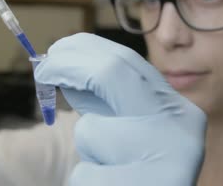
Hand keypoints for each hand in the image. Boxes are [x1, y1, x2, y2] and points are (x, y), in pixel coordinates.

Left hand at [34, 33, 206, 185]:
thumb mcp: (136, 129)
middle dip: (68, 65)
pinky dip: (88, 180)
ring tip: (111, 168)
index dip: (85, 50)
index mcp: (178, 109)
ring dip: (88, 148)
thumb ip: (109, 99)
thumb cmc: (143, 169)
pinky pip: (84, 173)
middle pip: (111, 72)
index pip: (128, 61)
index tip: (57, 50)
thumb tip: (66, 64)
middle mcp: (179, 127)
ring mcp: (164, 157)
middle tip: (43, 71)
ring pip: (92, 130)